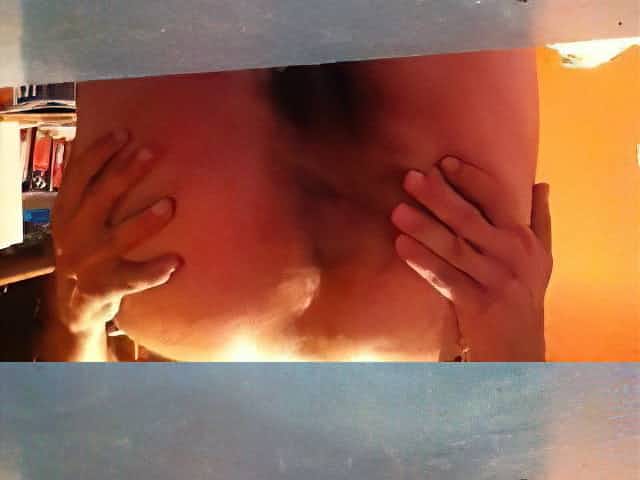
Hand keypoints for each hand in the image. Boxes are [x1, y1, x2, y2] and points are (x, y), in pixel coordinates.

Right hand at [41, 130, 180, 359]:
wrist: (73, 305)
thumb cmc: (87, 250)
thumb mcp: (77, 219)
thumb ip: (89, 190)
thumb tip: (109, 143)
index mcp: (66, 211)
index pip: (79, 175)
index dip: (100, 152)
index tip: (125, 132)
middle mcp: (73, 234)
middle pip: (101, 197)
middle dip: (127, 173)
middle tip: (153, 152)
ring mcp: (88, 262)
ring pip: (119, 237)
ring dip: (145, 221)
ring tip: (170, 205)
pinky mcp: (103, 287)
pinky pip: (133, 279)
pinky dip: (154, 271)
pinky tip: (176, 262)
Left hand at [391, 156, 551, 360]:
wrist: (520, 348)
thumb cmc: (524, 295)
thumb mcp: (541, 257)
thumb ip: (540, 219)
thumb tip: (541, 183)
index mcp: (523, 238)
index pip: (496, 198)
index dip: (469, 179)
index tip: (442, 162)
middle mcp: (511, 255)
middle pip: (469, 218)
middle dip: (438, 196)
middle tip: (410, 178)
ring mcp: (494, 280)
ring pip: (453, 247)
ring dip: (423, 228)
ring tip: (397, 211)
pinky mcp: (477, 304)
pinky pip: (444, 278)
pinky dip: (422, 262)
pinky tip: (401, 246)